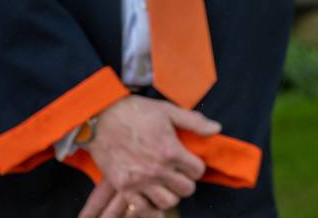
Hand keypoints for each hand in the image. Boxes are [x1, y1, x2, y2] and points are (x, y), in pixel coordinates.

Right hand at [80, 95, 219, 215]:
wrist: (101, 118)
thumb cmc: (136, 112)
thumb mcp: (168, 111)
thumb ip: (194, 122)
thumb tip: (216, 129)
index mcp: (171, 150)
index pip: (198, 171)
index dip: (196, 166)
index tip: (189, 162)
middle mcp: (157, 169)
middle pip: (186, 189)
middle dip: (186, 181)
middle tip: (178, 173)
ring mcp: (139, 181)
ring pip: (168, 202)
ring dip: (170, 194)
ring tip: (165, 184)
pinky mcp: (123, 187)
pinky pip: (142, 209)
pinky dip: (149, 206)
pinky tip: (150, 195)